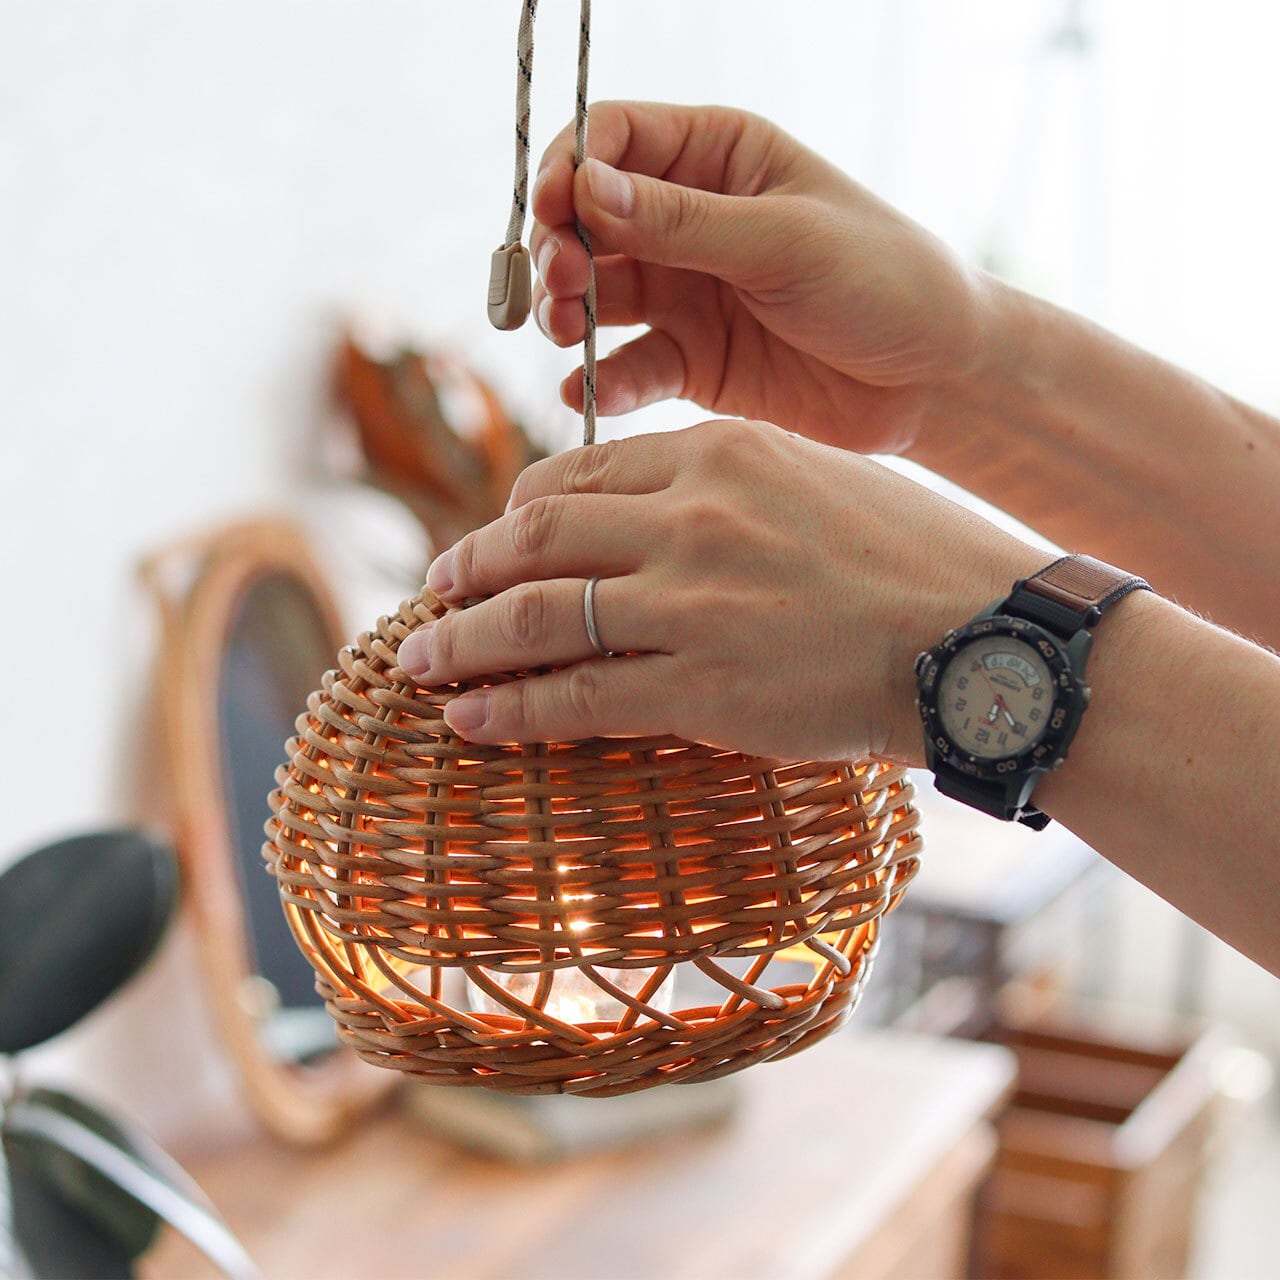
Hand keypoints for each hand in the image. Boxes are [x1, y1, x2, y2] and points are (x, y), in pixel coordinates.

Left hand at [397, 421, 1044, 760]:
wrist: (986, 638)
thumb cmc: (916, 559)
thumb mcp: (816, 483)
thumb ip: (728, 490)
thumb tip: (660, 520)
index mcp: (719, 451)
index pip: (579, 471)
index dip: (519, 510)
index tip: (497, 538)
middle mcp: (690, 516)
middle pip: (536, 536)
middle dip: (468, 567)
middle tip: (435, 589)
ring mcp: (690, 602)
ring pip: (534, 616)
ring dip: (462, 641)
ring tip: (422, 660)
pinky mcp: (701, 687)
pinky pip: (576, 696)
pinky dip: (511, 709)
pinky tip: (471, 719)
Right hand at [530, 102, 991, 453]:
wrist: (935, 380)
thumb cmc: (883, 281)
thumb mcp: (785, 240)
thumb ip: (682, 222)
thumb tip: (584, 189)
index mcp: (720, 157)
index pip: (614, 139)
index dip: (569, 168)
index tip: (550, 209)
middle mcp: (691, 221)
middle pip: (590, 221)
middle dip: (561, 248)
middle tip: (560, 284)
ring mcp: (689, 293)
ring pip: (599, 295)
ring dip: (568, 311)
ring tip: (564, 331)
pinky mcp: (693, 362)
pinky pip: (630, 366)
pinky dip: (603, 380)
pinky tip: (585, 392)